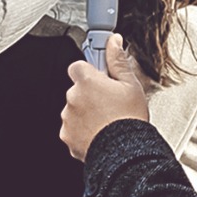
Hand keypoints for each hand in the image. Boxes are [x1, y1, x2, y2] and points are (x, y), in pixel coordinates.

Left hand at [60, 34, 148, 161]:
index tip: (99, 77)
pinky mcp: (67, 136)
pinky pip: (72, 128)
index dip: (89, 71)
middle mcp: (73, 98)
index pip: (77, 66)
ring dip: (85, 112)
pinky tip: (98, 132)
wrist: (124, 154)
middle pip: (77, 89)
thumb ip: (118, 60)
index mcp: (87, 81)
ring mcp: (68, 118)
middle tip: (108, 102)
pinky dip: (81, 130)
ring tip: (105, 120)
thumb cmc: (129, 119)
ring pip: (74, 109)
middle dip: (89, 94)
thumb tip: (113, 42)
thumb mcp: (130, 85)